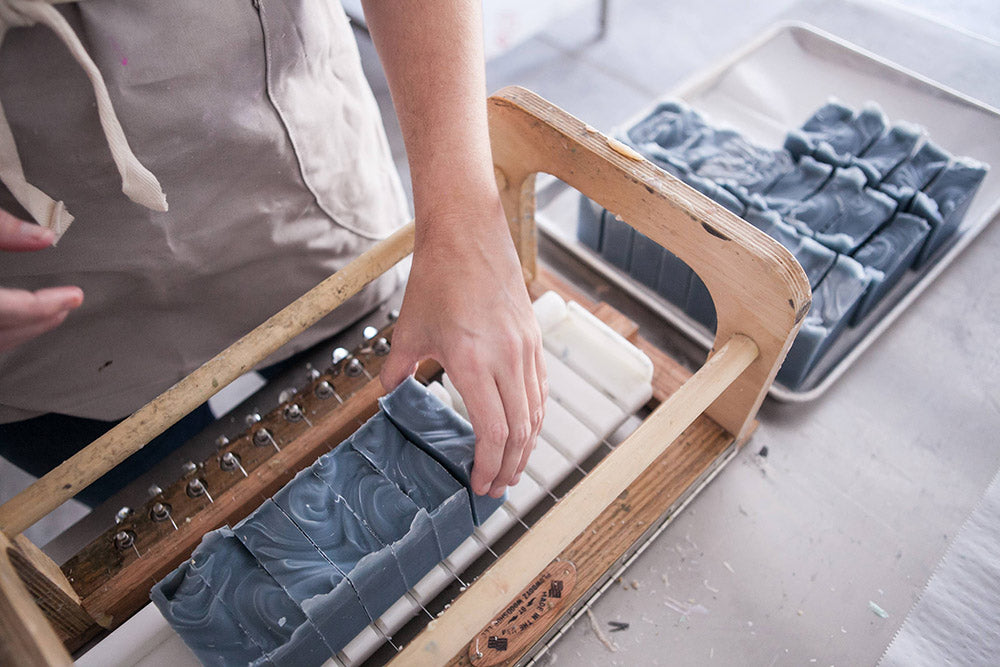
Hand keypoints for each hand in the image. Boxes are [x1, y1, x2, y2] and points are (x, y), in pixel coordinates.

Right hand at [0, 209, 82, 352]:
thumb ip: (0, 228)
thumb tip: (45, 236)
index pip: (8, 309)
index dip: (45, 305)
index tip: (75, 297)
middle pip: (3, 331)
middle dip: (38, 319)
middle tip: (69, 304)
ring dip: (20, 329)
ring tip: (50, 311)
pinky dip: (3, 329)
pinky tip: (15, 317)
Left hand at [380, 198, 546, 497]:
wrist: (468, 234)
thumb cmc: (436, 278)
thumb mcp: (409, 330)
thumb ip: (397, 369)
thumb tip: (387, 394)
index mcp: (473, 361)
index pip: (493, 430)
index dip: (488, 465)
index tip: (479, 485)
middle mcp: (507, 358)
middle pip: (520, 430)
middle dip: (509, 466)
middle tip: (495, 489)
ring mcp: (526, 348)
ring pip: (536, 412)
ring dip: (527, 447)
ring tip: (512, 469)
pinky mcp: (533, 338)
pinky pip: (540, 389)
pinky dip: (535, 417)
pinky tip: (526, 431)